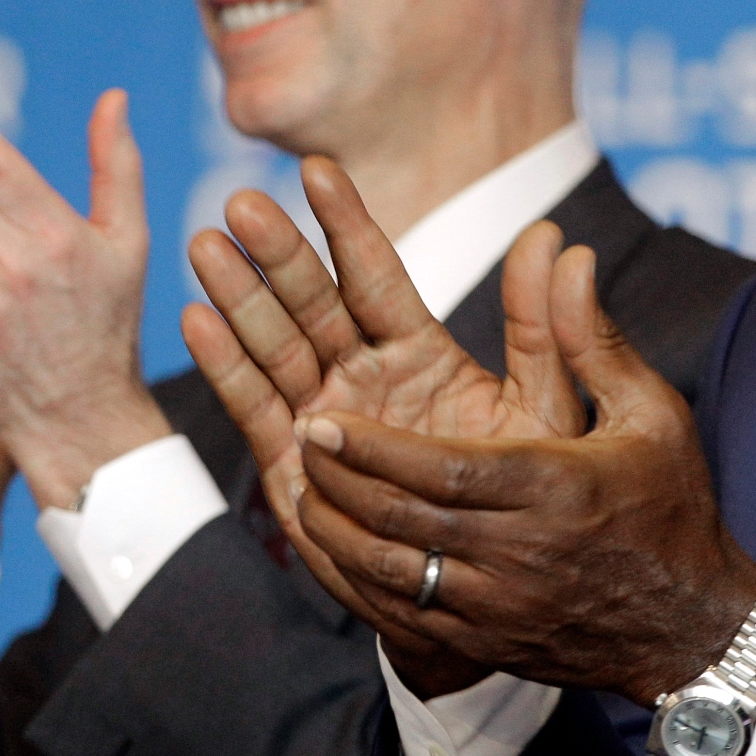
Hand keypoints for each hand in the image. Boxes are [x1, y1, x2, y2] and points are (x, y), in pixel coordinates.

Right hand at [181, 157, 587, 690]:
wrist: (497, 586)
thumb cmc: (527, 494)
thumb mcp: (546, 407)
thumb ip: (545, 327)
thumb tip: (558, 238)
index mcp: (419, 351)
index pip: (374, 273)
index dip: (345, 222)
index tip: (317, 169)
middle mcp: (363, 377)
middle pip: (312, 302)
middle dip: (277, 254)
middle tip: (240, 202)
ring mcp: (325, 419)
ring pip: (275, 346)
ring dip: (239, 298)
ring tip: (207, 245)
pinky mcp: (294, 470)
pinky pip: (257, 411)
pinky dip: (226, 368)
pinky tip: (197, 320)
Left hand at [287, 257, 755, 708]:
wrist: (693, 628)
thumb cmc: (671, 503)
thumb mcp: (651, 410)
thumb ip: (591, 335)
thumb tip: (565, 251)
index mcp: (555, 491)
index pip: (442, 473)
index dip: (372, 448)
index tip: (322, 416)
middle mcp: (519, 555)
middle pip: (403, 520)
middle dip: (340, 478)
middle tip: (299, 433)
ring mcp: (498, 608)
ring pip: (391, 574)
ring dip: (336, 530)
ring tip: (301, 485)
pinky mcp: (487, 642)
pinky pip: (402, 618)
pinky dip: (356, 581)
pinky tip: (332, 546)